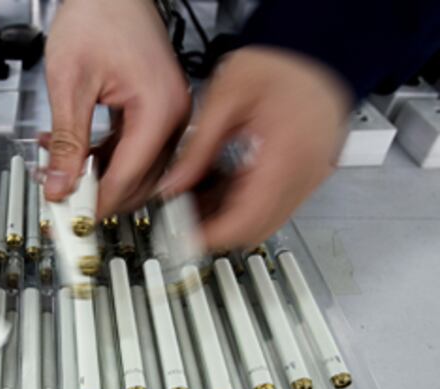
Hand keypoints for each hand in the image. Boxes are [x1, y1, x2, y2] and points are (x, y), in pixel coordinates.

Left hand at [42, 0, 189, 215]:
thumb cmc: (99, 14)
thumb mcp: (70, 83)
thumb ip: (66, 142)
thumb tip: (61, 185)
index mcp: (160, 109)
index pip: (128, 177)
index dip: (96, 202)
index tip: (72, 218)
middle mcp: (172, 116)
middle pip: (138, 182)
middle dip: (97, 194)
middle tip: (61, 201)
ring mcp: (166, 114)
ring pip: (133, 169)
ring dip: (95, 176)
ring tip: (56, 171)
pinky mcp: (155, 111)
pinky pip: (130, 148)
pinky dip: (100, 156)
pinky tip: (71, 151)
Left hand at [161, 47, 351, 250]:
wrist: (319, 46)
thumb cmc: (280, 61)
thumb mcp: (225, 99)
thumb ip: (197, 149)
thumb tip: (172, 187)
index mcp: (287, 157)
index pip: (246, 220)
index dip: (211, 236)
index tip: (183, 238)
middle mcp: (305, 174)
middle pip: (257, 229)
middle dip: (217, 231)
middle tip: (183, 221)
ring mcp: (312, 176)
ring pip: (267, 222)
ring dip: (231, 220)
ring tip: (195, 203)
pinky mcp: (310, 173)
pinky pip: (276, 205)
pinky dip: (246, 205)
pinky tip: (220, 189)